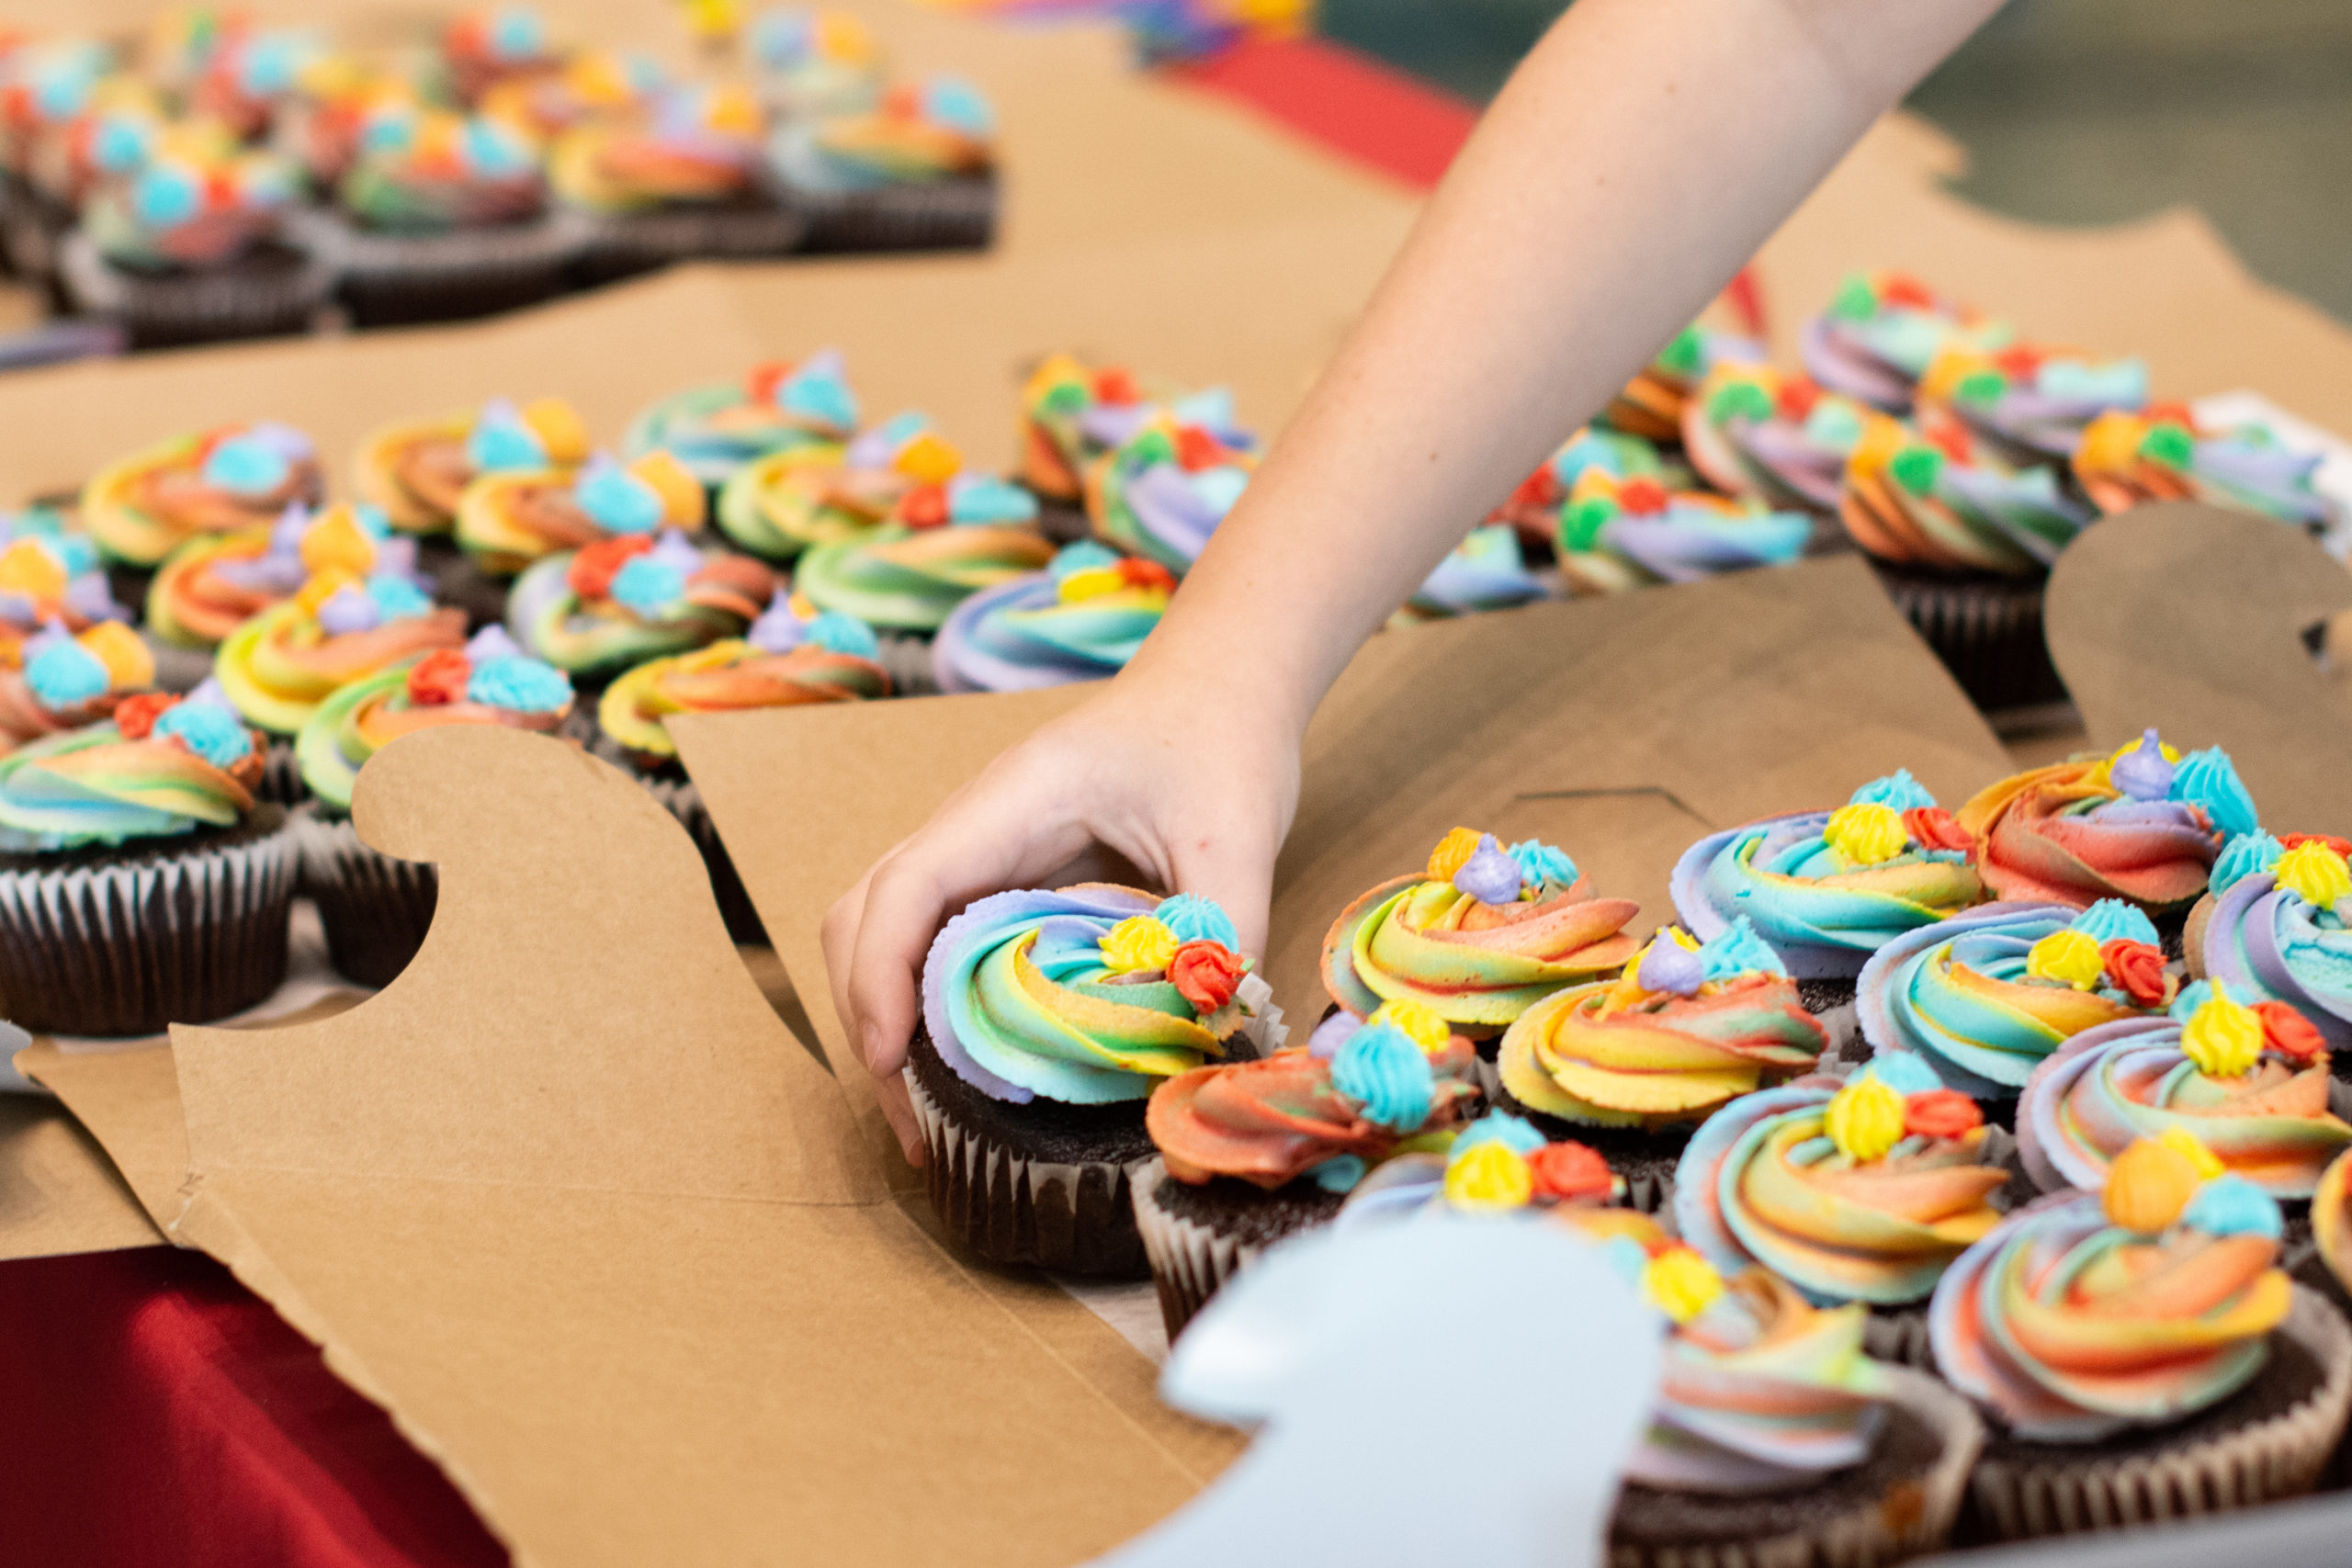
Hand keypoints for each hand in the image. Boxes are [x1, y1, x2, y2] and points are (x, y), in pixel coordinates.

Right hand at [821, 665, 1301, 1163]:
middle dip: (868, 1019)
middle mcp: (973, 823)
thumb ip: (1225, 934)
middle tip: (915, 1126)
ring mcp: (978, 848)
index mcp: (1014, 801)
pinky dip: (927, 1005)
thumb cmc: (1220, 743)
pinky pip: (932, 939)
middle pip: (863, 918)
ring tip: (928, 1115)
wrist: (1219, 688)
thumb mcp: (1238, 837)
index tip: (892, 1066)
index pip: (907, 887)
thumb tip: (1212, 1043)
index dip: (882, 981)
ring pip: (882, 931)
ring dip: (886, 1016)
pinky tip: (965, 1066)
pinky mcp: (999, 874)